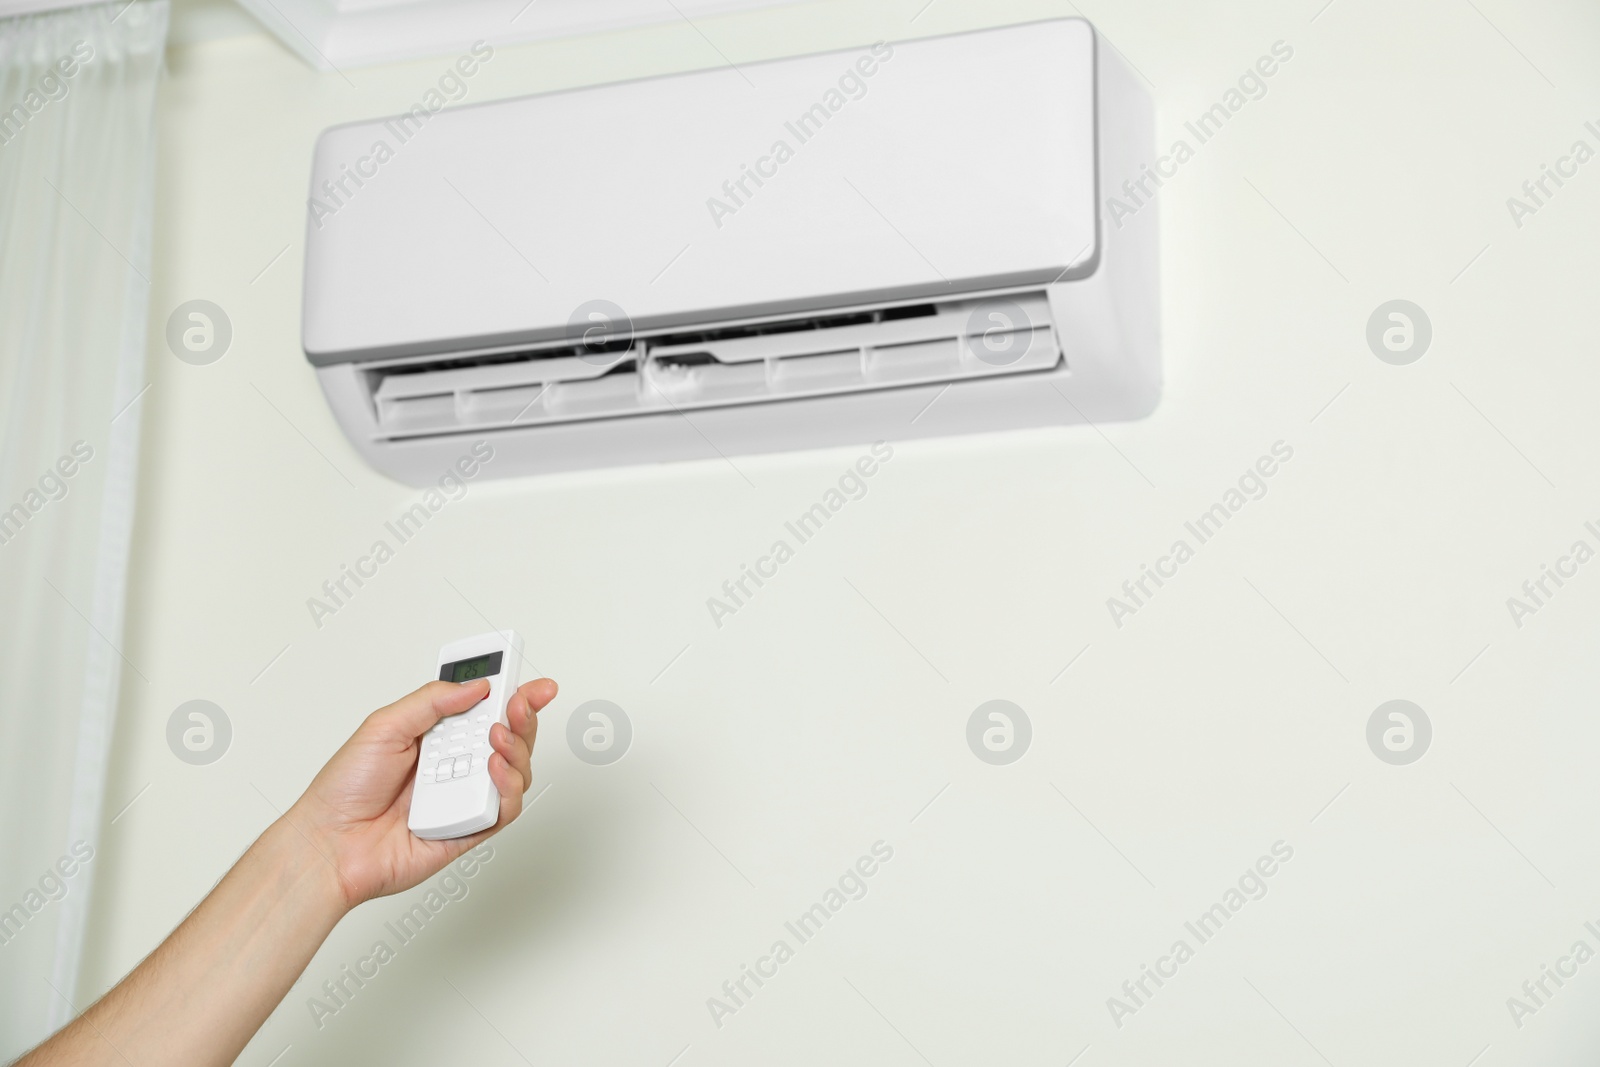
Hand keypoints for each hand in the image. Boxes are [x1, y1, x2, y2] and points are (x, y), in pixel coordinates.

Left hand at [287, 676, 557, 909]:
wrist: (330, 845)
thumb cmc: (343, 792)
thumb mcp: (383, 726)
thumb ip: (432, 701)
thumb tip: (476, 686)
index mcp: (433, 735)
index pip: (484, 708)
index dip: (513, 694)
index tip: (532, 682)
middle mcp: (453, 764)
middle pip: (510, 736)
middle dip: (523, 715)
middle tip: (519, 704)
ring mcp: (463, 796)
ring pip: (516, 770)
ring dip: (517, 749)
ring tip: (497, 737)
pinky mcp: (469, 827)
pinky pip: (505, 808)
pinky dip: (508, 787)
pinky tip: (493, 770)